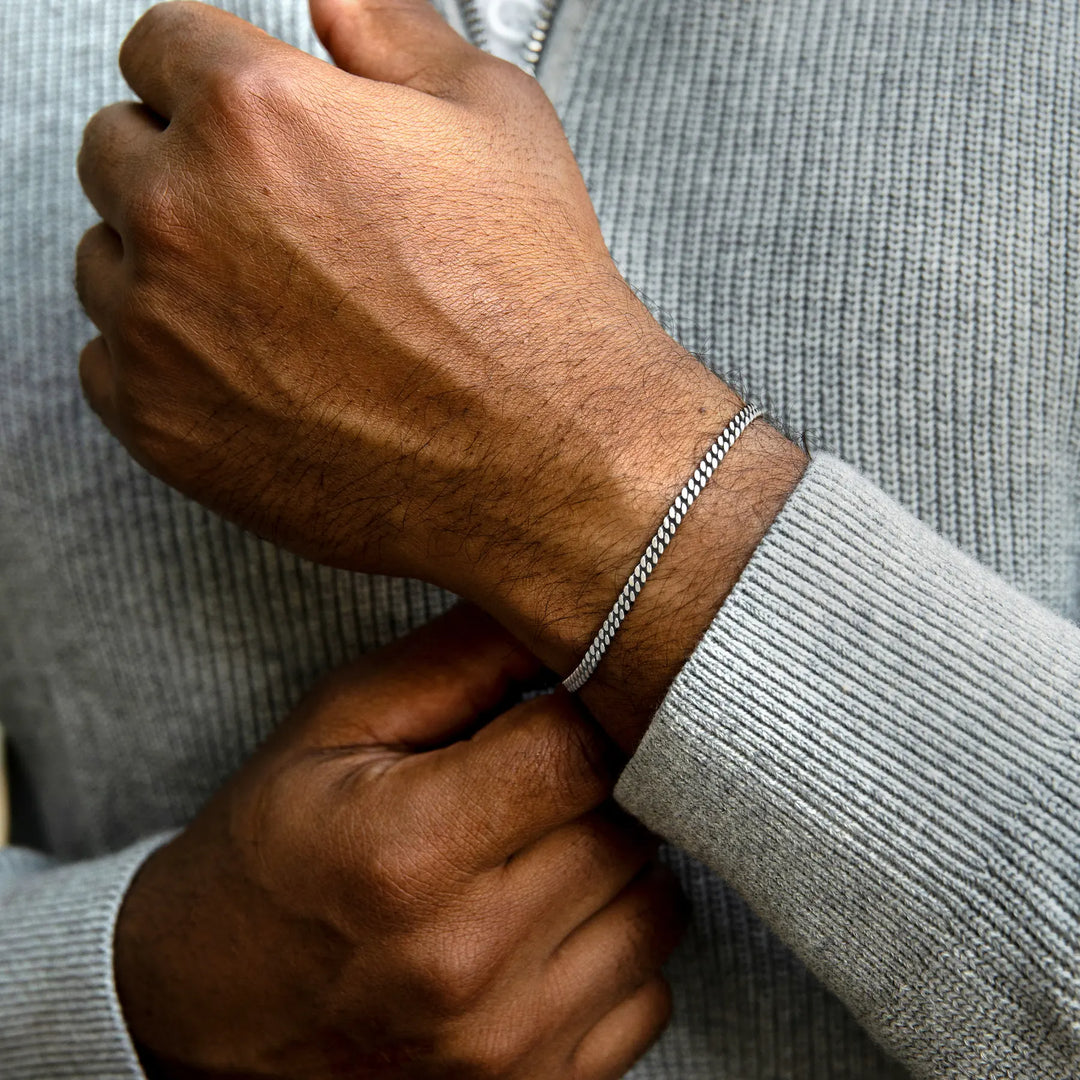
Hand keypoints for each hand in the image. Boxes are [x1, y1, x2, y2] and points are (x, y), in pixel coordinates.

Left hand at [76, 0, 806, 746]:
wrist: (545, 457)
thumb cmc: (531, 311)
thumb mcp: (494, 120)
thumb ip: (392, 32)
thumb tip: (340, 4)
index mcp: (256, 113)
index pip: (157, 47)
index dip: (209, 81)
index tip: (233, 119)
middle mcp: (187, 214)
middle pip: (118, 150)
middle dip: (184, 169)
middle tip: (270, 223)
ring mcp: (162, 328)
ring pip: (106, 262)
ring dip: (167, 269)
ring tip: (270, 306)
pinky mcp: (162, 425)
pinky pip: (109, 364)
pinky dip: (163, 362)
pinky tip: (251, 367)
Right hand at [115, 606, 685, 1078]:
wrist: (206, 1009)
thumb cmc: (272, 848)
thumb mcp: (336, 725)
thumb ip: (458, 659)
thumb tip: (569, 610)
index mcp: (405, 853)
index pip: (578, 749)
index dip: (582, 708)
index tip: (558, 704)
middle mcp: (463, 964)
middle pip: (630, 826)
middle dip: (602, 781)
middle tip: (542, 773)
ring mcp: (506, 1048)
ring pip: (657, 907)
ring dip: (618, 863)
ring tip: (541, 847)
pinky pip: (649, 993)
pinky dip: (615, 946)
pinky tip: (547, 924)